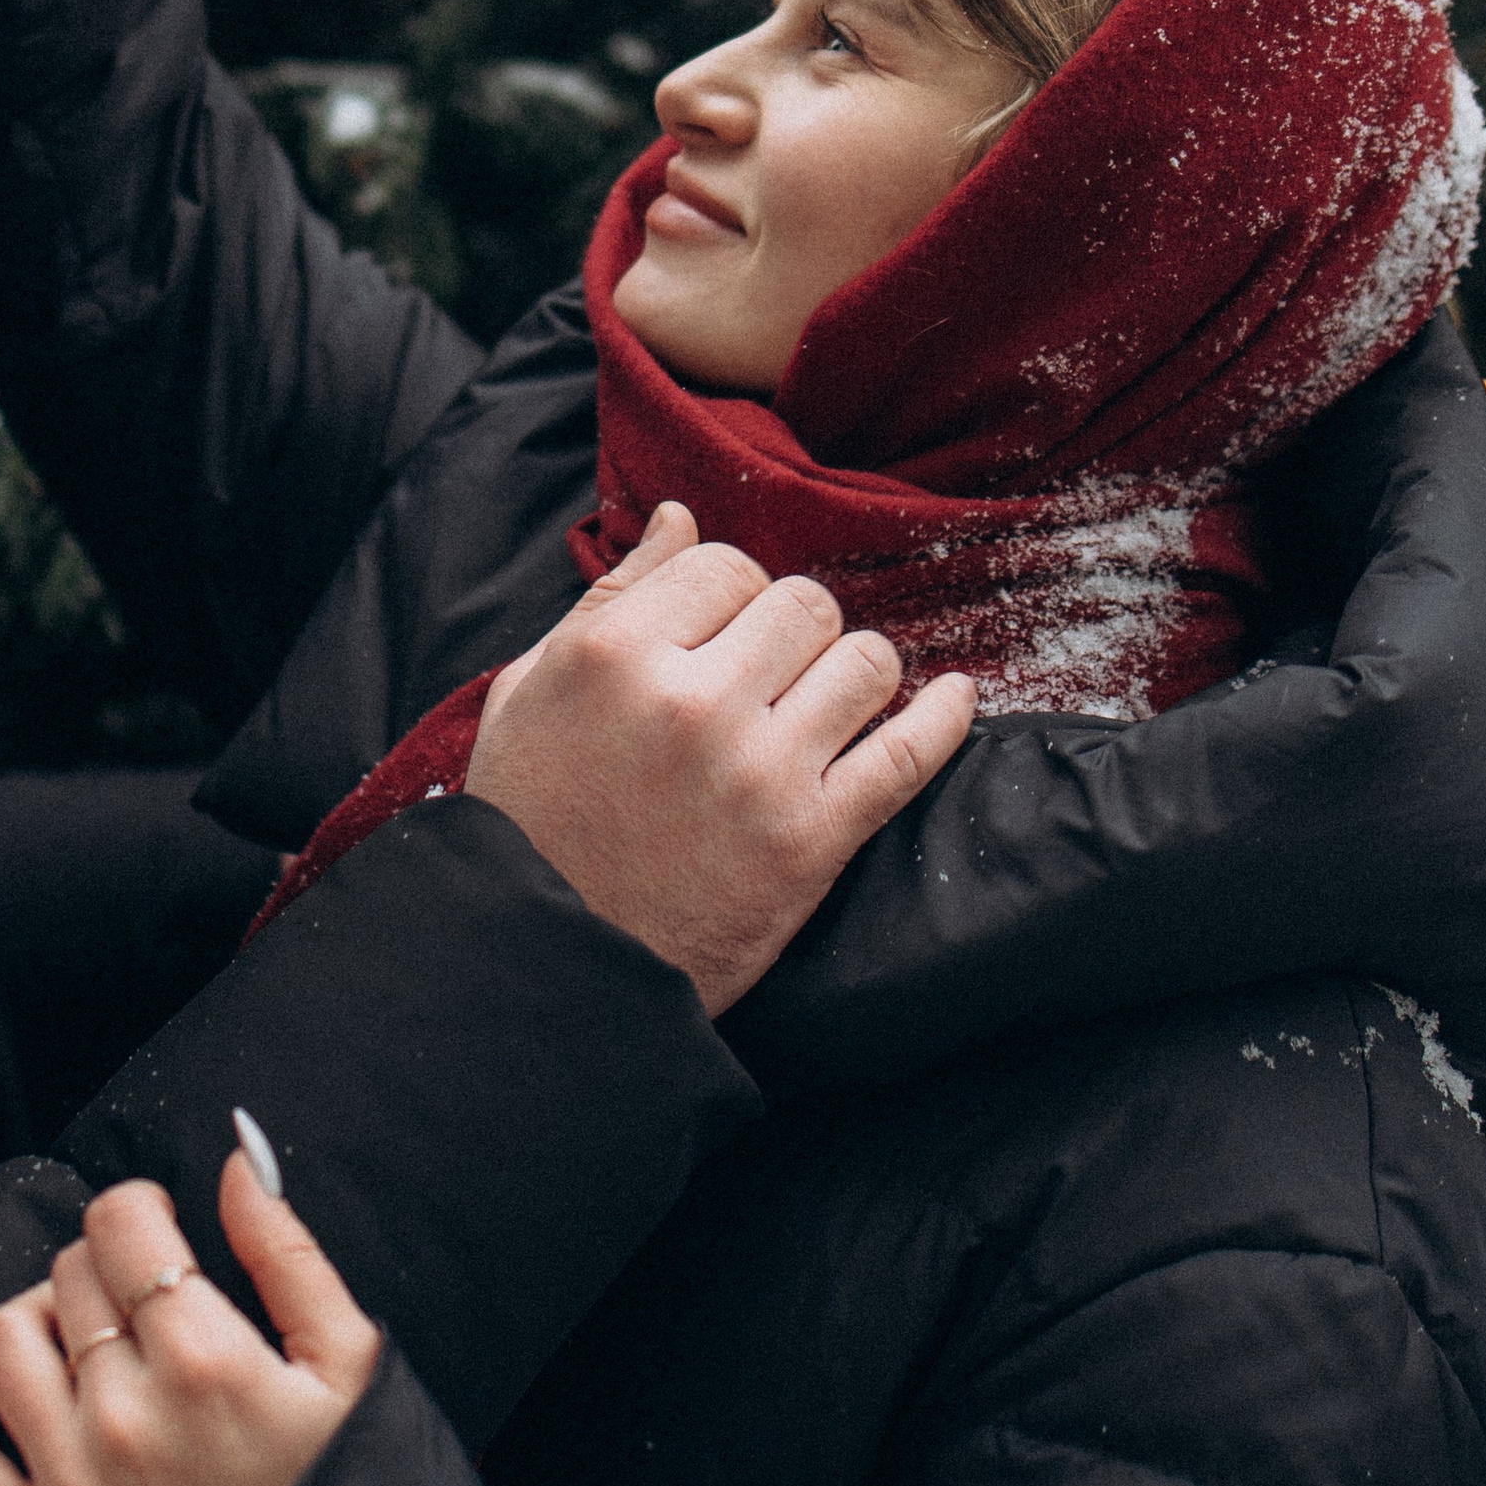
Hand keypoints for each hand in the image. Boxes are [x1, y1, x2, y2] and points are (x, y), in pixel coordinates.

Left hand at [0, 1150, 382, 1485]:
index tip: (163, 1236)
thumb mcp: (350, 1367)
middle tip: (144, 1304)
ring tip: (85, 1340)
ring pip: (4, 1337)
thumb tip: (232, 1155)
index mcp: (210, 1363)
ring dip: (40, 1317)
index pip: (121, 1226)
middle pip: (69, 1275)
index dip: (141, 1212)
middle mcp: (128, 1419)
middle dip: (105, 1269)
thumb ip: (287, 1252)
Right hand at [464, 502, 975, 1014]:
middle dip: (793, 630)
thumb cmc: (530, 821)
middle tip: (773, 672)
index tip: (723, 633)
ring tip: (829, 699)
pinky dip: (944, 718)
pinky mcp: (810, 840)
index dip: (729, 595)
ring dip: (853, 672)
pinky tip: (954, 697)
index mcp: (614, 655)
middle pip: (803, 605)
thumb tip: (680, 520)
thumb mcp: (531, 692)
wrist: (550, 965)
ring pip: (864, 662)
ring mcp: (758, 771)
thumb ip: (608, 598)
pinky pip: (906, 754)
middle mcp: (692, 701)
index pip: (725, 566)